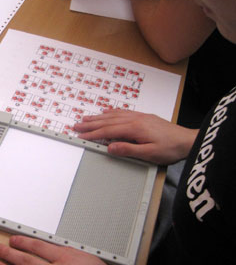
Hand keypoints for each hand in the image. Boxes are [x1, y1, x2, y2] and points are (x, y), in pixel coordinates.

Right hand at [73, 109, 197, 164]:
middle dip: (90, 123)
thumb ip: (128, 150)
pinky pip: (123, 111)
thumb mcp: (149, 154)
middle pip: (107, 121)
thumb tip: (110, 147)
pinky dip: (112, 111)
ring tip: (85, 118)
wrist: (188, 140)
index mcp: (134, 128)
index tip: (81, 136)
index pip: (108, 131)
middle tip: (76, 125)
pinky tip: (106, 111)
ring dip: (98, 117)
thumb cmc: (170, 149)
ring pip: (114, 115)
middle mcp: (135, 119)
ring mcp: (139, 116)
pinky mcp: (144, 117)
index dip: (93, 134)